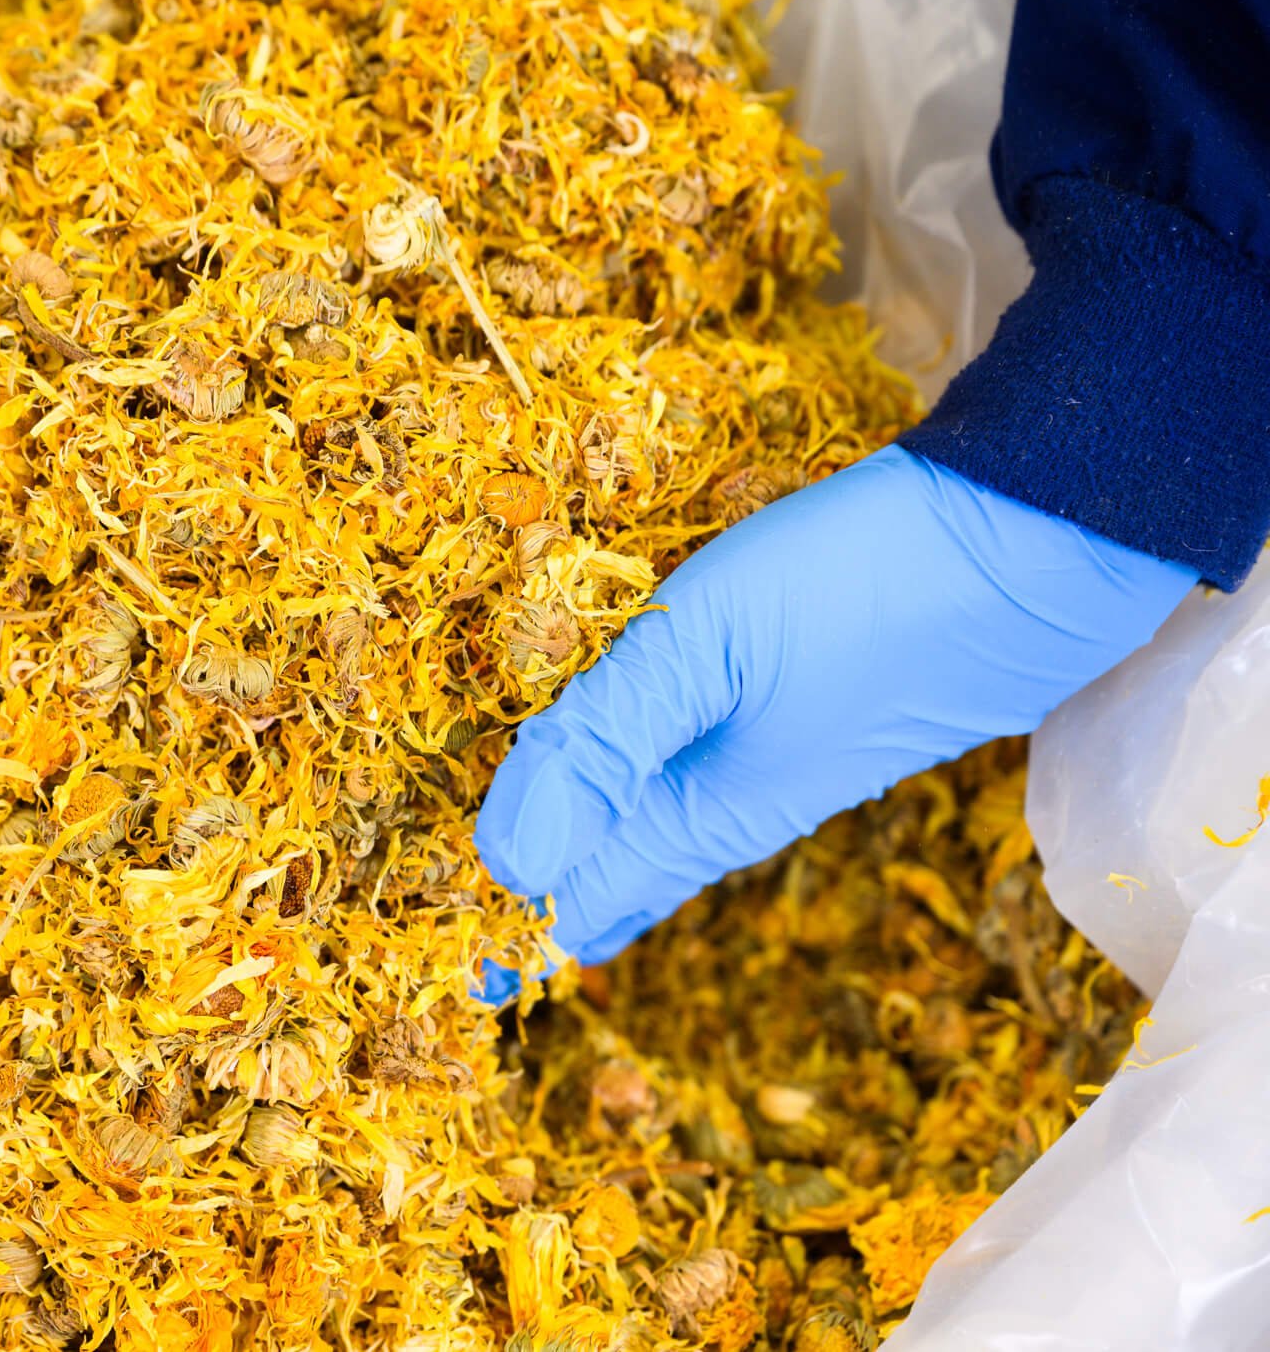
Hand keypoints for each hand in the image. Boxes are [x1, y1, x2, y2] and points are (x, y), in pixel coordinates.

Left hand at [475, 445, 1194, 986]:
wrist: (1044, 544)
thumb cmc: (863, 587)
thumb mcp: (707, 647)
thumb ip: (608, 744)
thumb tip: (515, 866)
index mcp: (702, 809)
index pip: (582, 896)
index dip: (515, 925)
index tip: (460, 959)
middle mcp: (745, 803)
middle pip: (628, 875)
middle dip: (557, 898)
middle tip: (497, 935)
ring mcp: (793, 762)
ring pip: (672, 831)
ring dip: (604, 848)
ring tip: (559, 872)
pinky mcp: (823, 714)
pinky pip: (712, 779)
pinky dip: (655, 791)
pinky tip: (657, 778)